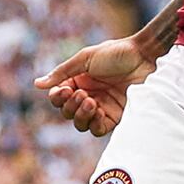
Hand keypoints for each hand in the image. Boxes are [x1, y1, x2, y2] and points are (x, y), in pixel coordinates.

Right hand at [39, 33, 156, 135]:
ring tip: (91, 101)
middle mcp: (88, 96)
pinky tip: (99, 111)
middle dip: (70, 106)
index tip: (63, 91)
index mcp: (79, 81)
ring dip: (81, 115)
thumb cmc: (116, 53)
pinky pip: (98, 129)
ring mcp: (102, 108)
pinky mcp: (116, 118)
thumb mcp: (86, 58)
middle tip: (81, 94)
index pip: (59, 97)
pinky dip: (94, 123)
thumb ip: (62, 72)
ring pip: (81, 124)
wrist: (145, 58)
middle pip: (68, 113)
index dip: (57, 98)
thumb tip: (37, 84)